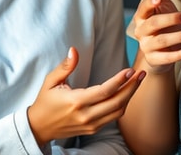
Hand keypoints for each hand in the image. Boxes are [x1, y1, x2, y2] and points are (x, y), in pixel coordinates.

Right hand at [27, 47, 144, 144]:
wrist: (39, 127)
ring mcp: (90, 125)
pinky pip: (113, 117)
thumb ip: (65, 66)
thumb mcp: (50, 81)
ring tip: (137, 81)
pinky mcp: (93, 130)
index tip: (130, 70)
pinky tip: (126, 92)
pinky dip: (122, 104)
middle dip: (132, 87)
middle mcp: (85, 115)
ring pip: (118, 111)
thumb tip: (74, 50)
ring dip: (130, 96)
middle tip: (141, 74)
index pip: (104, 91)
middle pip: (117, 102)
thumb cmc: (45, 101)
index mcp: (75, 102)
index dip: (119, 80)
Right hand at [131, 0, 180, 73]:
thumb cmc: (164, 23)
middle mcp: (141, 32)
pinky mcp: (155, 60)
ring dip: (179, 37)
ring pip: (161, 41)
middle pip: (153, 24)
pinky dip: (180, 55)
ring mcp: (147, 46)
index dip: (150, 3)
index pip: (143, 8)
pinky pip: (167, 58)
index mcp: (141, 17)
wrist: (164, 49)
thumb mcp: (161, 5)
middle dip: (171, 19)